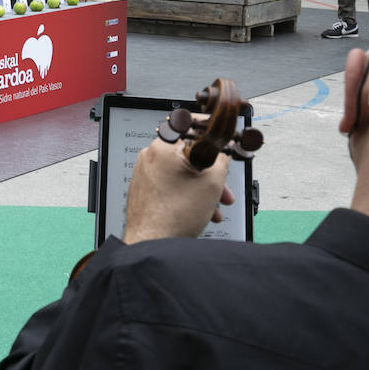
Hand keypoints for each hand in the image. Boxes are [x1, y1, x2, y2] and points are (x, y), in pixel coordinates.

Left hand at [122, 128, 233, 243]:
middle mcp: (150, 156)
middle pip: (189, 155)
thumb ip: (221, 160)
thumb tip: (222, 151)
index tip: (222, 136)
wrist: (151, 242)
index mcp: (163, 147)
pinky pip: (171, 184)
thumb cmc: (173, 215)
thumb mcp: (212, 183)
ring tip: (214, 207)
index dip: (212, 132)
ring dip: (202, 188)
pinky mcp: (144, 188)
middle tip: (224, 187)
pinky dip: (187, 194)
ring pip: (182, 173)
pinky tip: (201, 211)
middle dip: (211, 173)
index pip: (191, 127)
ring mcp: (145, 173)